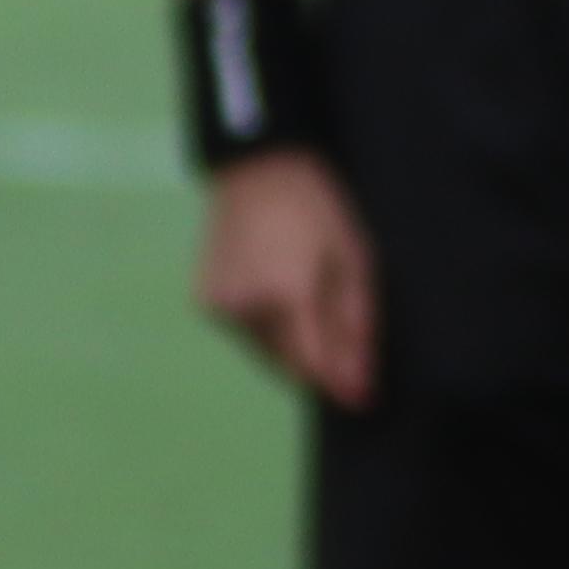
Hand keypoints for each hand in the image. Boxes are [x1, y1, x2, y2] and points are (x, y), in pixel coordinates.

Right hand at [196, 148, 379, 409]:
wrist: (258, 169)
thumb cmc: (316, 209)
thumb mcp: (352, 261)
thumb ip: (355, 327)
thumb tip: (359, 384)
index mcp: (286, 293)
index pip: (312, 363)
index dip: (339, 384)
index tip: (363, 399)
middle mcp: (245, 306)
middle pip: (288, 363)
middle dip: (317, 361)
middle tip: (340, 337)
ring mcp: (219, 306)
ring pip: (265, 352)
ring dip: (291, 345)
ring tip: (305, 300)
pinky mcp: (205, 302)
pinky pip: (245, 334)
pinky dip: (266, 328)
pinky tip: (277, 293)